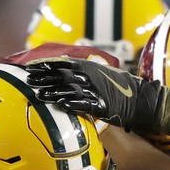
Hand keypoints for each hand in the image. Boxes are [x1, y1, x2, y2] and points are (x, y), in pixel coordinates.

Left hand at [27, 58, 162, 131]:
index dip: (47, 65)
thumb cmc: (120, 88)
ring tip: (40, 95)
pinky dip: (73, 104)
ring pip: (70, 90)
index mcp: (90, 68)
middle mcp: (91, 77)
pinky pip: (84, 104)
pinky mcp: (101, 105)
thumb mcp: (101, 76)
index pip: (64, 63)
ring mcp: (96, 91)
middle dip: (45, 77)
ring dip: (54, 92)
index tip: (32, 66)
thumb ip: (85, 74)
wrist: (141, 99)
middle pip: (63, 75)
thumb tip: (67, 71)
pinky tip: (61, 105)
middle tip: (29, 79)